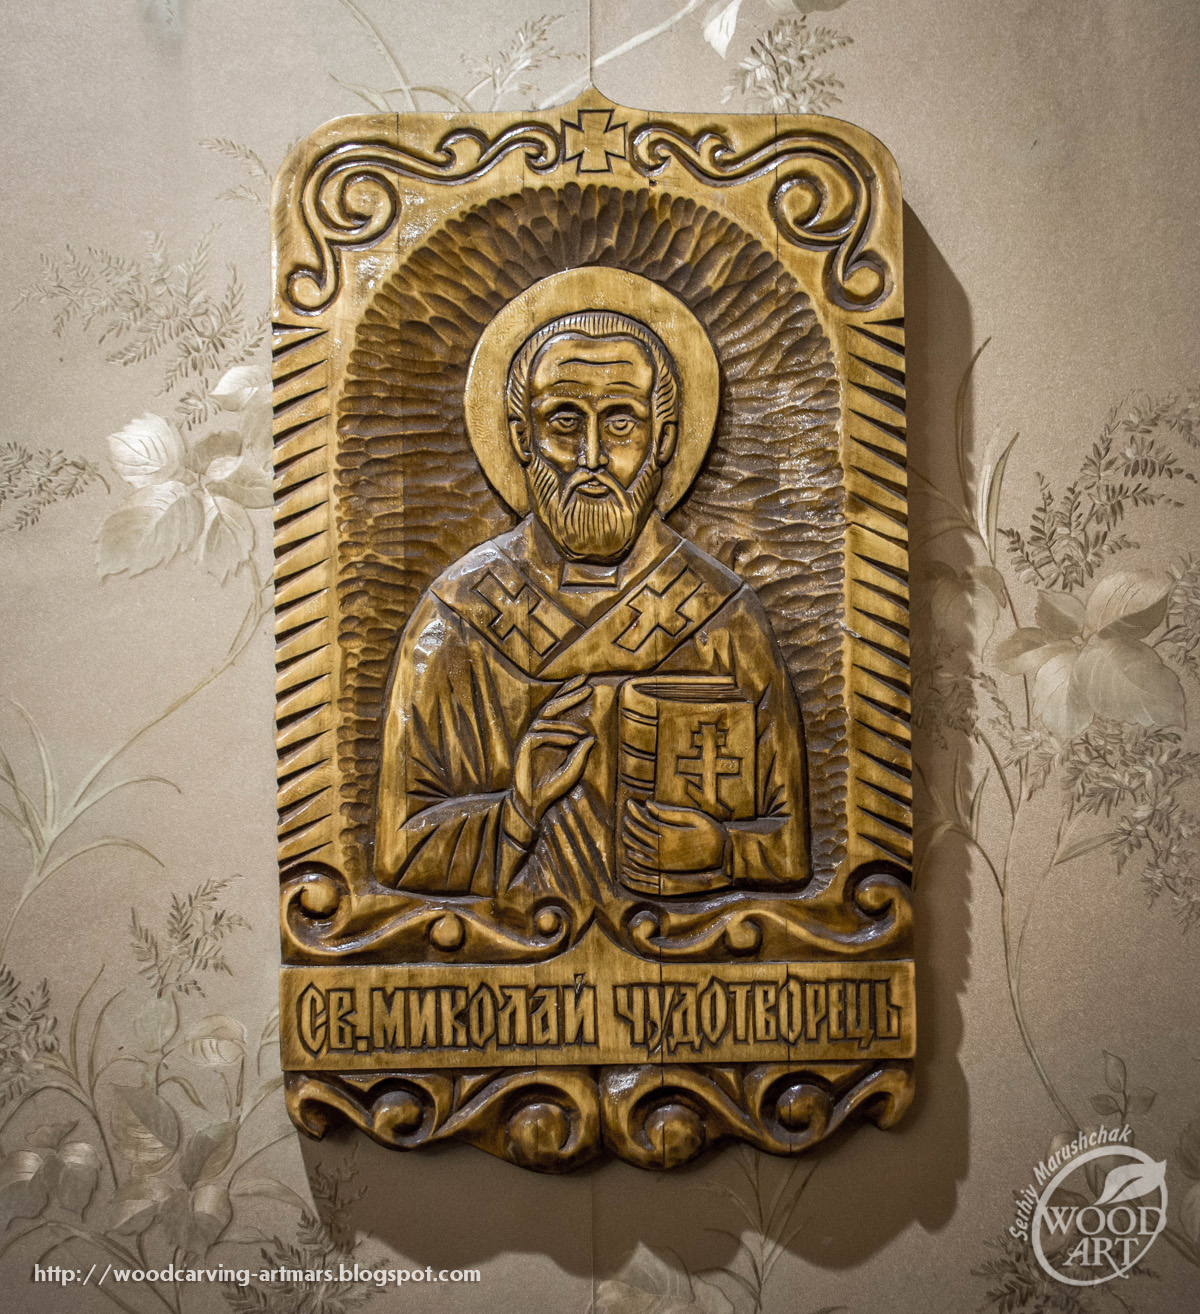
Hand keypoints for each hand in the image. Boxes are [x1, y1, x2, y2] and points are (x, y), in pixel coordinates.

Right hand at [511, 676, 594, 828]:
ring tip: (582, 733)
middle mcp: (539, 734)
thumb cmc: (553, 788)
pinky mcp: (523, 748)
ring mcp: (530, 740)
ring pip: (546, 722)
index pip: (559, 710)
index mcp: (550, 735)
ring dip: (566, 726)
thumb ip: (581, 755)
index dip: (571, 696)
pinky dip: (558, 737)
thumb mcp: (573, 770)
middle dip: (568, 694)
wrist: (533, 805)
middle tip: (586, 684)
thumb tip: (590, 737)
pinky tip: (572, 742)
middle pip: (551, 707)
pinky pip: (540, 735)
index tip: (588, 686)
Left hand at [621, 799, 727, 894]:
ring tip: (625, 829)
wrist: (723, 855)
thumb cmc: (710, 831)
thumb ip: (669, 812)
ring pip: (640, 849)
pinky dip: (636, 856)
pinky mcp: (667, 869)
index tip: (630, 803)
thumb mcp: (693, 816)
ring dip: (630, 839)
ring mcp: (664, 860)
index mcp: (670, 833)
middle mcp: (664, 848)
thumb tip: (648, 805)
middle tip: (626, 813)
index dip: (635, 811)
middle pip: (640, 834)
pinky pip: (646, 864)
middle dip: (631, 822)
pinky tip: (632, 851)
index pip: (645, 820)